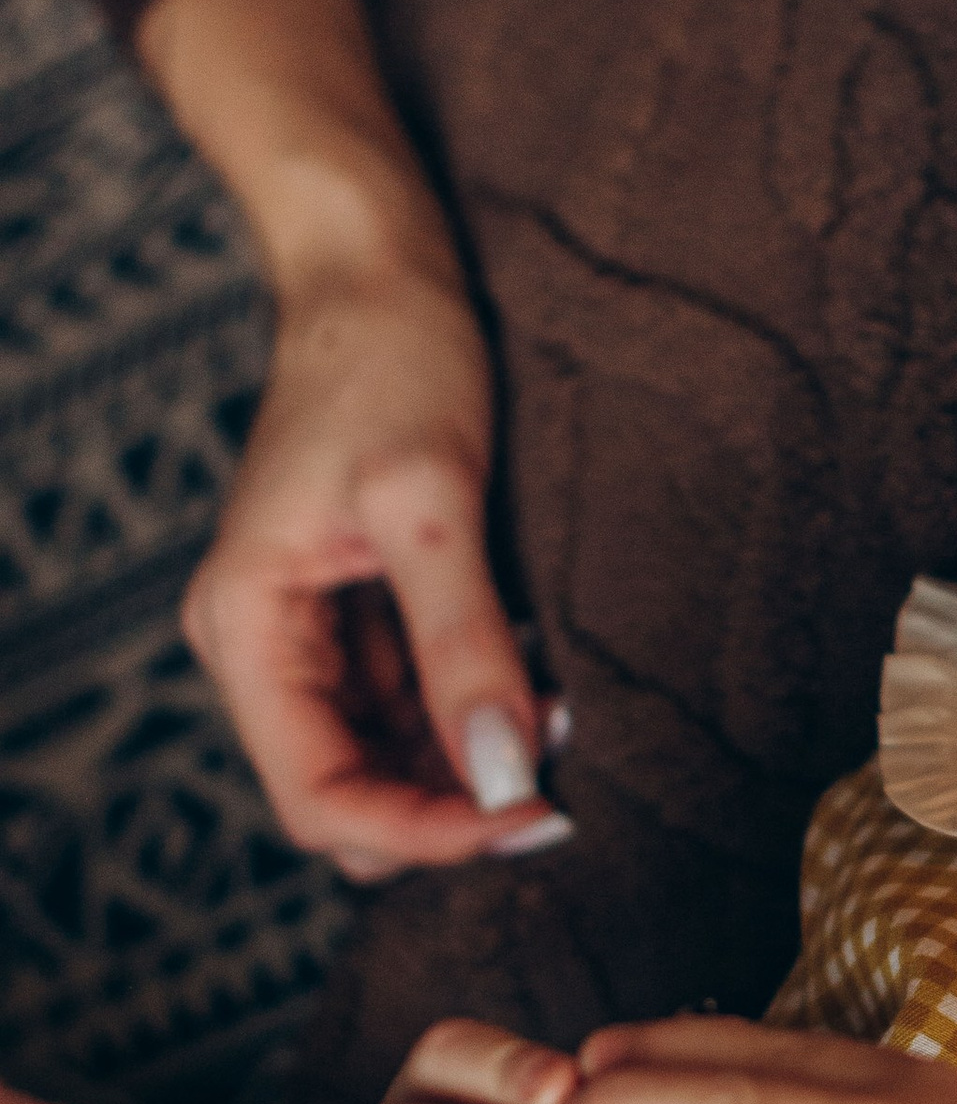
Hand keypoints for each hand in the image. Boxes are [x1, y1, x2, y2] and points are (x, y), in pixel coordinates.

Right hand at [133, 0, 567, 881]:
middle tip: (562, 773)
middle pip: (350, 795)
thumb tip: (503, 774)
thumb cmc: (391, 361)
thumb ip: (462, 644)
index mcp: (246, 628)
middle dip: (453, 802)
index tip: (531, 818)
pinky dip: (480, 708)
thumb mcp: (432, 502)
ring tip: (562, 713)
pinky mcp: (362, 612)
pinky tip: (543, 677)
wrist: (380, 273)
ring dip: (475, 758)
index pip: (317, 796)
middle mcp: (264, 647)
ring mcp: (313, 634)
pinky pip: (416, 704)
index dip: (424, 831)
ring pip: (390, 759)